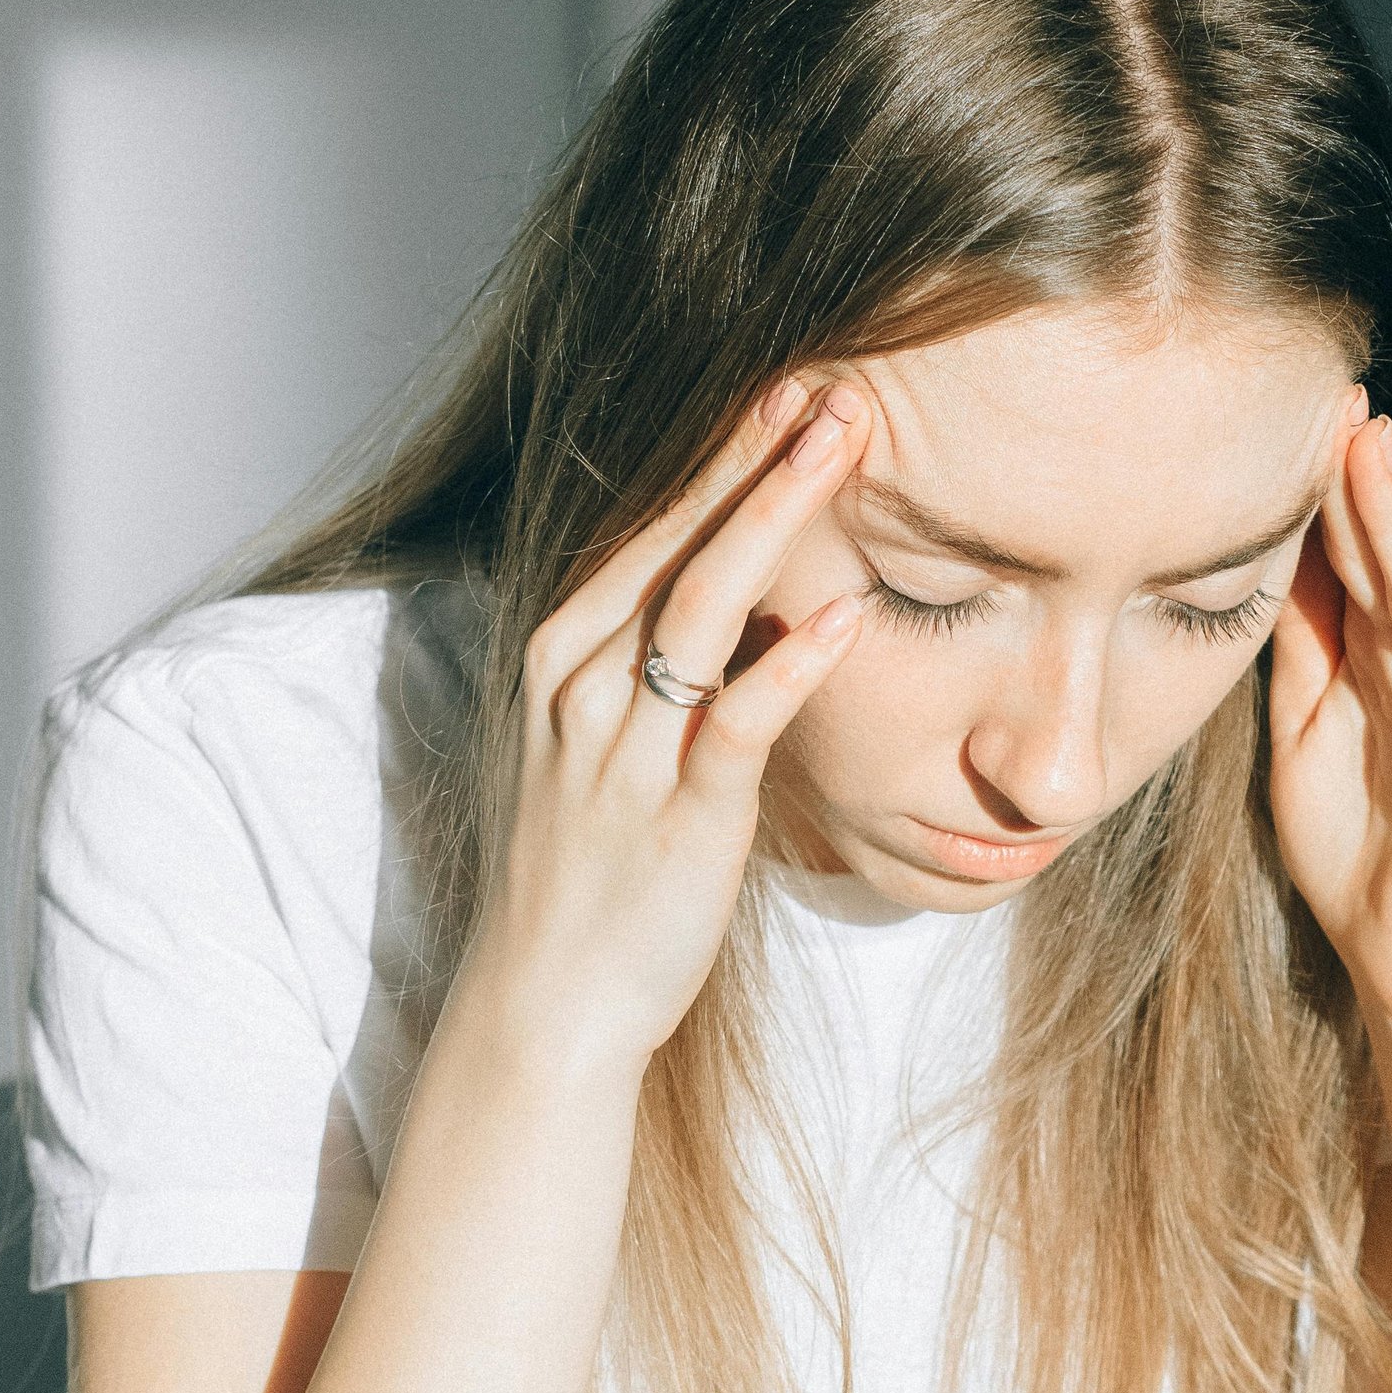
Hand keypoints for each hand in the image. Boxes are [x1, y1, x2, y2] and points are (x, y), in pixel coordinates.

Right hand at [464, 380, 867, 1070]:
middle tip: (829, 386)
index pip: (648, 534)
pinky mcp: (678, 818)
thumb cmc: (584, 878)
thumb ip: (652, 676)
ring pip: (703, 609)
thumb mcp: (600, 750)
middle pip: (676, 546)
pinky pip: (738, 723)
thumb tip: (741, 613)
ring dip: (776, 520)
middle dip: (753, 460)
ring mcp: (625, 751)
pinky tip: (845, 614)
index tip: (787, 392)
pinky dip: (792, 664)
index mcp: (561, 660)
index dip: (719, 459)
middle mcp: (581, 688)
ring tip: (842, 449)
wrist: (546, 1006)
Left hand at [1265, 407, 1391, 1044]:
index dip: (1321, 497)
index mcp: (1364, 667)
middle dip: (1359, 486)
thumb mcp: (1298, 737)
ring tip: (1382, 451)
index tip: (1294, 418)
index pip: (1342, 565)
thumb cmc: (1353, 851)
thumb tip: (1265, 568)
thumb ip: (1295, 657)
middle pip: (1380, 564)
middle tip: (1338, 404)